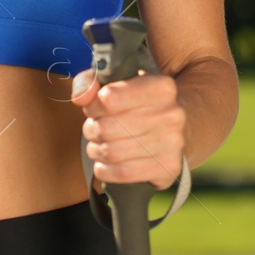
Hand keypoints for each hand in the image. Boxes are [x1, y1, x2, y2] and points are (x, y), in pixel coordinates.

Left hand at [70, 67, 185, 190]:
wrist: (173, 127)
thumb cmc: (138, 102)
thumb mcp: (117, 81)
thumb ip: (92, 80)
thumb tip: (81, 97)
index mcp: (161, 87)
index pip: (108, 99)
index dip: (92, 106)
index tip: (95, 107)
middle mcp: (172, 114)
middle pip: (106, 128)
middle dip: (92, 129)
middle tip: (96, 127)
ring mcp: (173, 143)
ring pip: (111, 152)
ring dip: (96, 149)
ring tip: (100, 143)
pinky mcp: (169, 168)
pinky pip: (122, 173)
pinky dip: (105, 169)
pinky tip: (107, 162)